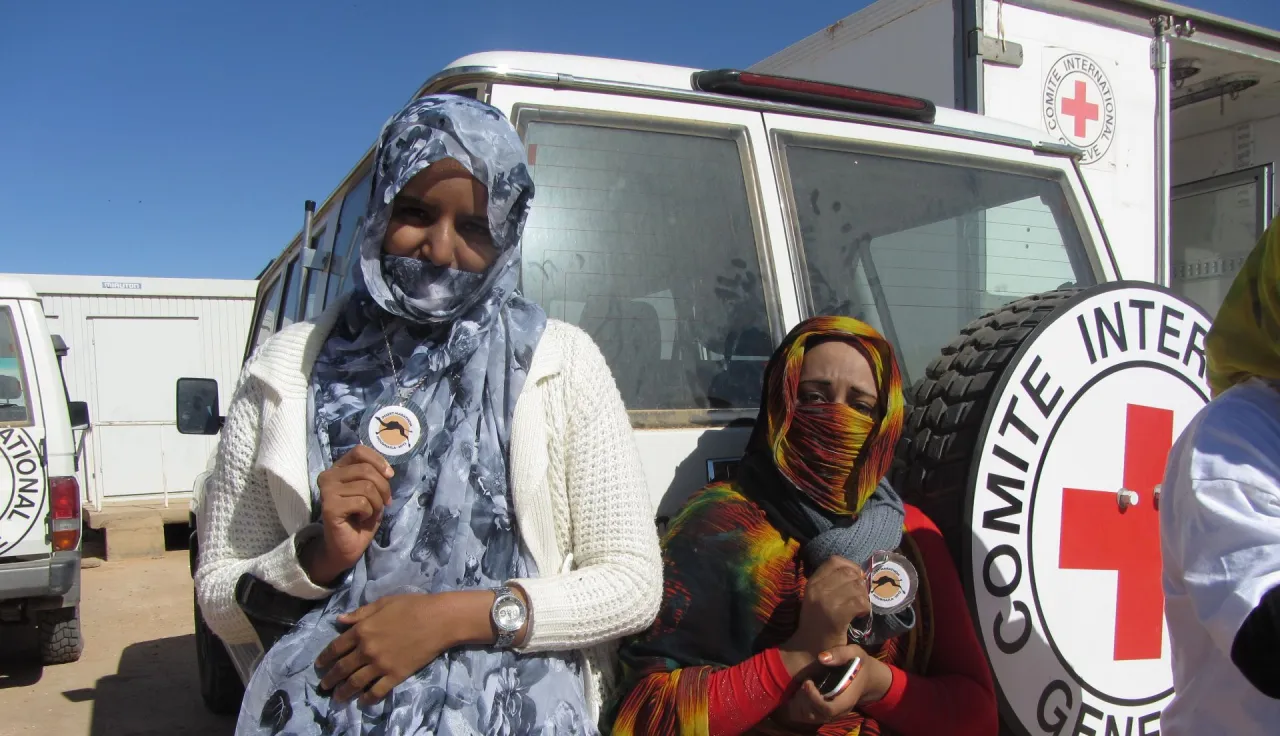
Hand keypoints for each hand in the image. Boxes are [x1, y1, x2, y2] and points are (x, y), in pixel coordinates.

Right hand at [305, 446, 393, 584]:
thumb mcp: (372, 492)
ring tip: (370, 512)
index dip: (378, 461)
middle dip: (383, 488)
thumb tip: (387, 471)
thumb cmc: (360, 518)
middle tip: (384, 502)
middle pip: (366, 470)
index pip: (359, 451)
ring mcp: (327, 491)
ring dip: (377, 503)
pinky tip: (361, 519)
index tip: (389, 475)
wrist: (346, 546)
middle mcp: (328, 476)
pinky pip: (361, 502)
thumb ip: (374, 476)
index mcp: (338, 468)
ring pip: (366, 487)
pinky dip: (369, 512)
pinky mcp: (329, 507)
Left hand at [316, 594, 451, 705]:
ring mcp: (380, 664)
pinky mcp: (395, 675)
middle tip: (324, 686)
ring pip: (355, 683)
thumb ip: (360, 613)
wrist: (439, 620)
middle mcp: (366, 649)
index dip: (324, 658)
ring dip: (343, 692)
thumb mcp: (383, 603)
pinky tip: (362, 701)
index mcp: (362, 630)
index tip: (319, 665)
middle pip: (342, 668)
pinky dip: (366, 699)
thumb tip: (339, 620)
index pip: (335, 647)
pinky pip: (376, 691)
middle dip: (330, 679)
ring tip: (337, 698)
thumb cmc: (412, 606)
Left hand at [777, 644, 891, 726]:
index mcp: (848, 698)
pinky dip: (805, 705)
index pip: (829, 709)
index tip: (808, 682)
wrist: (868, 677)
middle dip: (806, 700)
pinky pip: (814, 715)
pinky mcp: (830, 711)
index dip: (814, 699)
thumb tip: (821, 658)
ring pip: (814, 716)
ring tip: (804, 686)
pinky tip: (805, 690)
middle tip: (804, 682)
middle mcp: (841, 710)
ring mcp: (836, 712)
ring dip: (804, 703)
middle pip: (818, 714)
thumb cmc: (860, 664)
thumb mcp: (855, 653)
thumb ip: (840, 653)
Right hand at [781, 556, 869, 672]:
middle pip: (849, 573)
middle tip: (860, 597)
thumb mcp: (818, 597)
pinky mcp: (836, 616)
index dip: (851, 566)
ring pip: (857, 588)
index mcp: (812, 581)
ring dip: (864, 597)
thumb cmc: (817, 623)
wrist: (808, 649)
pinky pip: (859, 603)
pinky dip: (865, 608)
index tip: (856, 579)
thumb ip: (832, 583)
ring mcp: (826, 601)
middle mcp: (817, 588)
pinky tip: (861, 615)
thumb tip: (859, 573)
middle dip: (860, 583)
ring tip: (861, 607)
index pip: (835, 560)